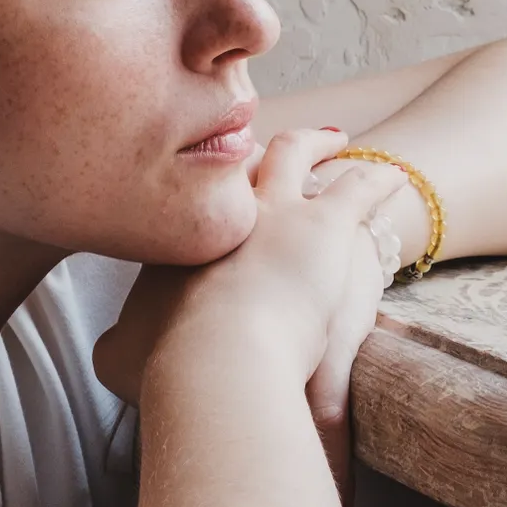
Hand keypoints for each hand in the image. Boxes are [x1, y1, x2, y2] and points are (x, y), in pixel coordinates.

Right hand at [98, 132, 413, 480]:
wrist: (212, 360)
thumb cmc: (166, 365)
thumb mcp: (119, 355)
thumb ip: (116, 344)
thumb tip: (113, 346)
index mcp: (179, 237)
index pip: (194, 199)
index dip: (206, 191)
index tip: (214, 190)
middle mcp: (225, 210)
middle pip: (237, 161)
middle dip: (251, 152)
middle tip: (266, 148)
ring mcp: (275, 210)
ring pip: (295, 153)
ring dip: (315, 144)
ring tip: (333, 141)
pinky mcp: (325, 224)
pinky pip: (358, 188)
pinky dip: (377, 180)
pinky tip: (394, 177)